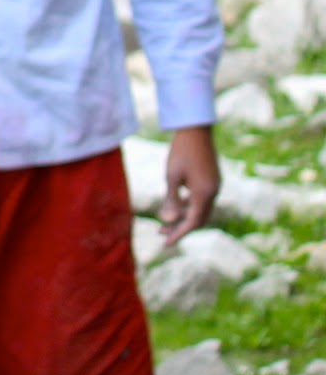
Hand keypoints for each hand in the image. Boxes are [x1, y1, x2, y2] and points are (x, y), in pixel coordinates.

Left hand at [161, 125, 219, 244]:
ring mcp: (215, 186)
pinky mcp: (212, 180)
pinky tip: (174, 206)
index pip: (192, 222)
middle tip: (160, 234)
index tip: (165, 244)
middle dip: (180, 228)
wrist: (196, 130)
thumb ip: (171, 199)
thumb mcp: (171, 176)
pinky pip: (201, 200)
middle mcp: (213, 192)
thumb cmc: (180, 152)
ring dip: (183, 216)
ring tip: (163, 222)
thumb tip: (168, 220)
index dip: (179, 234)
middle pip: (198, 219)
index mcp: (204, 193)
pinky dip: (188, 206)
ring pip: (200, 209)